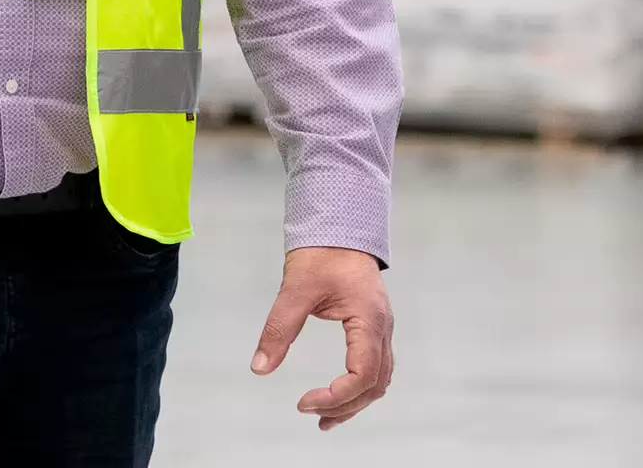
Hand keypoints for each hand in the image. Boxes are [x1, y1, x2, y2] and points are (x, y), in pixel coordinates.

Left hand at [251, 245, 393, 430]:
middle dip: (343, 406)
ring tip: (324, 418)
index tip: (303, 401)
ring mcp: (382, 329)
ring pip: (379, 380)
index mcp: (369, 320)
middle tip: (309, 413)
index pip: (362, 374)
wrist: (339, 225)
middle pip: (374, 384)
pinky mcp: (374, 327)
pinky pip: (376, 367)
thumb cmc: (321, 252)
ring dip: (354, 402)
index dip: (335, 396)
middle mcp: (382, 329)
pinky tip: (338, 395)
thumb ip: (279, 328)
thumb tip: (259, 367)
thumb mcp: (295, 289)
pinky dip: (359, 387)